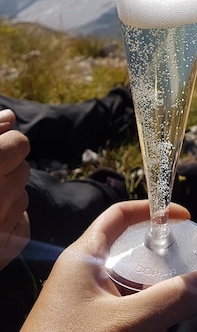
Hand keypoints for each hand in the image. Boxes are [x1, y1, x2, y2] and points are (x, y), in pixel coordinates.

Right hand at [0, 109, 30, 270]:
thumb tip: (10, 117)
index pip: (20, 143)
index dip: (3, 145)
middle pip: (23, 169)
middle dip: (5, 170)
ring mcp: (1, 224)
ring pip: (22, 196)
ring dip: (6, 196)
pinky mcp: (4, 250)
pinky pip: (21, 224)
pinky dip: (8, 221)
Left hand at [22, 200, 196, 331]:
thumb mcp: (127, 322)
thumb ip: (171, 299)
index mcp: (83, 256)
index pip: (119, 214)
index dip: (151, 209)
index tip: (182, 218)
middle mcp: (79, 273)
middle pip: (123, 247)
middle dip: (157, 252)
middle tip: (186, 260)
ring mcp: (78, 300)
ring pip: (123, 280)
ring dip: (151, 283)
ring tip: (179, 291)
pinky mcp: (82, 323)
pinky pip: (117, 304)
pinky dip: (140, 305)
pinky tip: (157, 319)